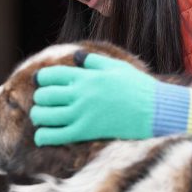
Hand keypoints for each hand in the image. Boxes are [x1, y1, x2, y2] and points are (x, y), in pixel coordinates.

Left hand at [31, 53, 156, 145]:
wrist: (153, 111)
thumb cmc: (137, 87)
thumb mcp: (116, 67)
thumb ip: (93, 61)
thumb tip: (76, 55)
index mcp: (86, 76)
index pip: (51, 75)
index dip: (41, 78)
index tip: (40, 82)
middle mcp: (80, 94)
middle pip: (44, 95)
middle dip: (39, 98)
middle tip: (42, 101)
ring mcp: (81, 114)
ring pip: (44, 116)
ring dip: (38, 116)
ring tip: (41, 117)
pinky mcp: (85, 132)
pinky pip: (55, 136)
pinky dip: (43, 137)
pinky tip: (42, 136)